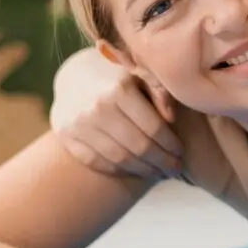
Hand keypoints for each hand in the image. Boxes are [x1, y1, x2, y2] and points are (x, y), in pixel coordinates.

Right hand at [52, 64, 182, 178]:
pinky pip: (97, 162)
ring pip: (119, 159)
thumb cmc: (118, 77)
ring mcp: (78, 124)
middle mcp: (97, 108)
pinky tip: (134, 170)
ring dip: (143, 170)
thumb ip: (160, 91)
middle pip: (138, 147)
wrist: (74, 76)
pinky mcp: (66, 137)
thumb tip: (171, 119)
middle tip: (174, 168)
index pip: (153, 128)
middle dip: (162, 162)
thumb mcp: (141, 74)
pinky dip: (119, 170)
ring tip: (158, 173)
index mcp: (119, 89)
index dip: (171, 145)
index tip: (181, 153)